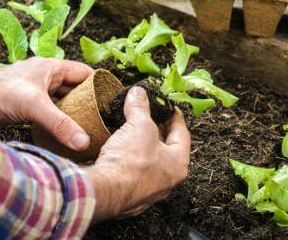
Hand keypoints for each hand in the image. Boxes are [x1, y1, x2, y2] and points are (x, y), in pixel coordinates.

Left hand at [0, 57, 93, 150]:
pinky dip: (60, 119)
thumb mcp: (33, 106)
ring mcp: (37, 91)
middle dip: (89, 101)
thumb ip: (60, 124)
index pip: (84, 73)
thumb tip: (84, 141)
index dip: (99, 83)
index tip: (112, 99)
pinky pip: (51, 111)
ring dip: (74, 112)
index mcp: (52, 68)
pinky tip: (66, 131)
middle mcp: (46, 77)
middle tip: (102, 118)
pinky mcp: (28, 105)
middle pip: (75, 88)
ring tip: (89, 126)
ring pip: (63, 100)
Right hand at [84, 87, 190, 221]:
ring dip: (143, 146)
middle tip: (150, 116)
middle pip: (167, 149)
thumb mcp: (138, 125)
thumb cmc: (130, 161)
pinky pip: (134, 173)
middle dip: (157, 130)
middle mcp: (167, 180)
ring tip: (133, 130)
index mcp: (178, 163)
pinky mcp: (130, 195)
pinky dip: (130, 160)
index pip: (182, 134)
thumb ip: (140, 107)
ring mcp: (149, 191)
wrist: (105, 191)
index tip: (169, 107)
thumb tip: (138, 93)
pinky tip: (120, 150)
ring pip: (150, 162)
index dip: (174, 116)